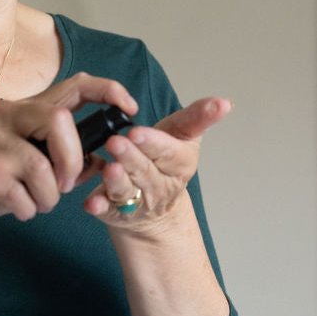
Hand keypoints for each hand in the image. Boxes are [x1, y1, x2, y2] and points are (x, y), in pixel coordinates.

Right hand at [0, 73, 138, 220]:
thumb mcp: (27, 155)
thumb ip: (59, 153)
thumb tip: (97, 162)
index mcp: (27, 107)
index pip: (74, 85)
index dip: (108, 90)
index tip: (129, 108)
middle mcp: (9, 113)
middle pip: (59, 119)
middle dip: (72, 158)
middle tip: (66, 183)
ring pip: (41, 165)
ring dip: (48, 195)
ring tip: (37, 202)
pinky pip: (20, 192)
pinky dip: (26, 208)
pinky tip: (18, 207)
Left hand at [84, 97, 231, 232]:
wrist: (158, 209)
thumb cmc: (166, 160)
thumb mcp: (183, 136)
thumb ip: (198, 117)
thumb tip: (225, 102)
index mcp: (179, 163)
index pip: (169, 151)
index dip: (154, 143)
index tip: (138, 132)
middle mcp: (160, 185)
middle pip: (145, 170)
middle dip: (131, 156)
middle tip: (115, 142)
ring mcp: (139, 201)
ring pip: (127, 190)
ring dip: (116, 181)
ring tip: (108, 169)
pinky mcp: (118, 213)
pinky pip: (107, 210)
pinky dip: (99, 205)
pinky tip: (91, 202)